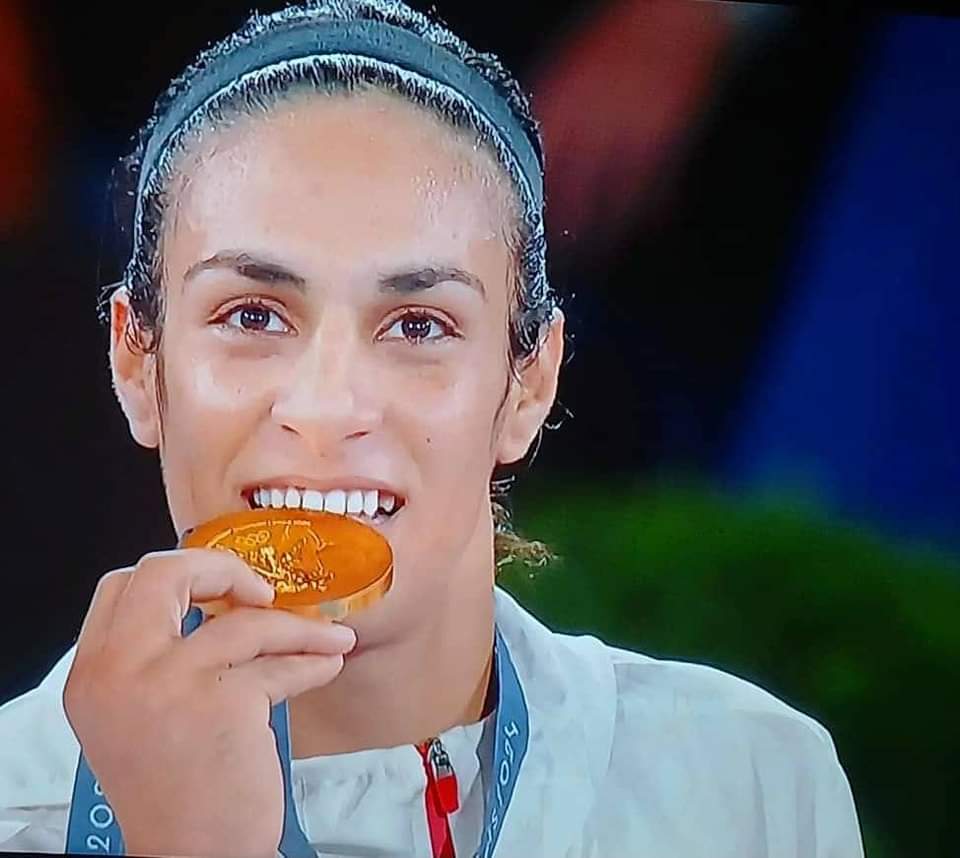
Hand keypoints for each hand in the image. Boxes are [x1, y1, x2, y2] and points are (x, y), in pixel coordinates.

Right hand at [63, 548, 355, 857]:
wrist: (193, 857)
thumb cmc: (175, 791)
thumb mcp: (136, 715)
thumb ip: (154, 658)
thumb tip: (214, 601)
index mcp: (93, 673)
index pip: (122, 587)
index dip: (176, 574)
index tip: (216, 587)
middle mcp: (118, 671)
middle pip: (165, 574)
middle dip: (222, 569)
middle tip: (260, 590)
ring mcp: (168, 681)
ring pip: (245, 620)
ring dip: (300, 627)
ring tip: (328, 637)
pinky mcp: (223, 700)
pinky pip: (280, 661)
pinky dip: (313, 659)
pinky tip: (328, 663)